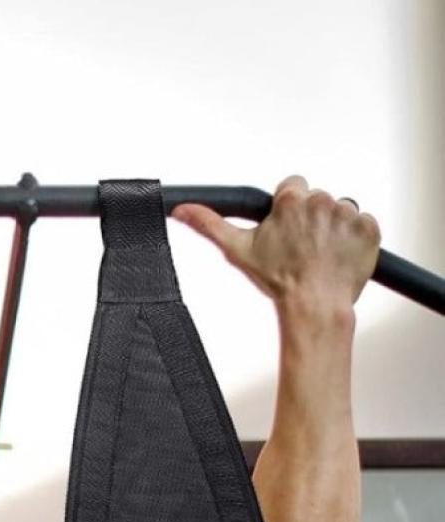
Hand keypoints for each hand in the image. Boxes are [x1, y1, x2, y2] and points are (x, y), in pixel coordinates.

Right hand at [170, 175, 380, 308]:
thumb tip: (183, 210)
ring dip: (332, 229)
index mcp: (291, 200)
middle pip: (316, 199)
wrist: (314, 305)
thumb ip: (209, 225)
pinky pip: (362, 224)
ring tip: (320, 254)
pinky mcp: (368, 227)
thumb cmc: (279, 280)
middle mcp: (321, 200)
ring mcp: (348, 213)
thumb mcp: (237, 251)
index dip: (288, 209)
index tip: (286, 229)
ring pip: (339, 211)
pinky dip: (353, 239)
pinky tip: (338, 256)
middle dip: (310, 220)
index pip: (292, 186)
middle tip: (302, 247)